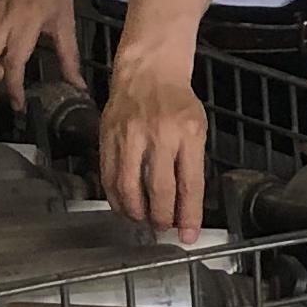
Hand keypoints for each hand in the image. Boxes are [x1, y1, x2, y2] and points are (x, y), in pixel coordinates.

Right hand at [99, 60, 209, 233]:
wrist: (148, 71)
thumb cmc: (177, 102)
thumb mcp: (198, 130)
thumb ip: (192, 168)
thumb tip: (185, 207)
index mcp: (187, 134)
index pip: (190, 184)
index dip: (188, 215)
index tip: (188, 235)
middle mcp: (158, 135)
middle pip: (158, 190)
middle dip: (161, 218)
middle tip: (163, 227)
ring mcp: (130, 136)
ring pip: (129, 188)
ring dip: (136, 213)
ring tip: (142, 220)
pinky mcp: (108, 136)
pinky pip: (109, 176)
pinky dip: (116, 197)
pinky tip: (123, 205)